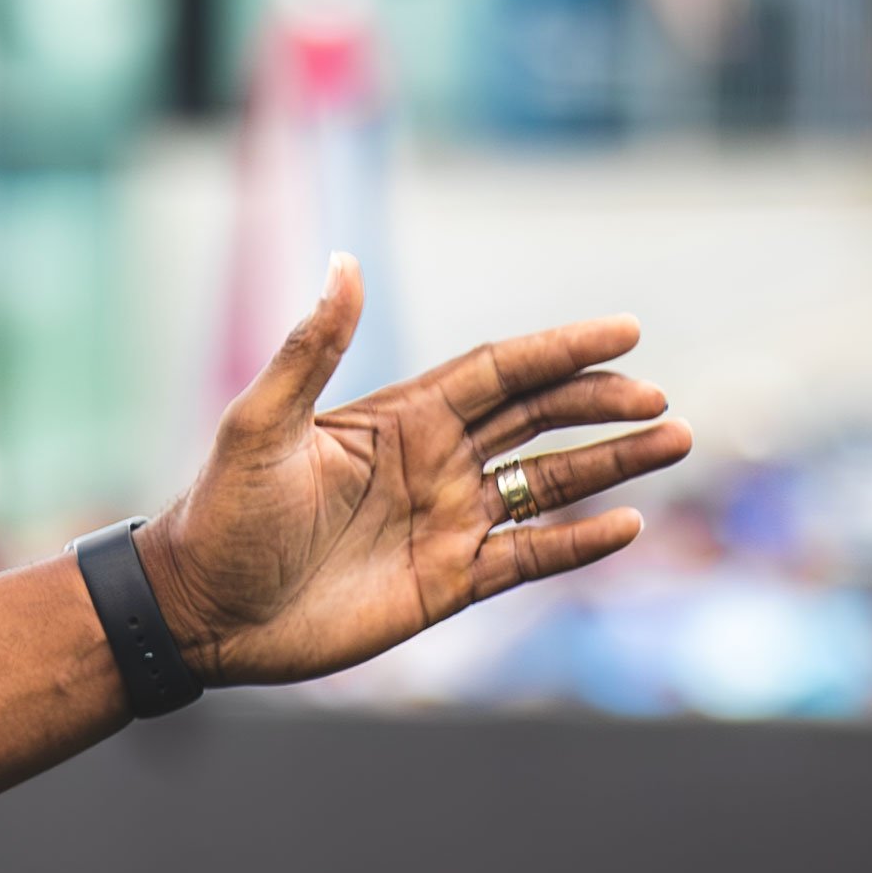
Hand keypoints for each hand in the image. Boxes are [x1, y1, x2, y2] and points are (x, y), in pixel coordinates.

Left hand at [134, 261, 689, 687]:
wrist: (197, 611)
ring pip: (548, 483)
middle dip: (601, 404)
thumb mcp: (260, 425)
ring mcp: (446, 522)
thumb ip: (311, 349)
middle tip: (658, 398)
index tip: (626, 330)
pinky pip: (530, 556)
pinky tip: (627, 524)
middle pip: (538, 418)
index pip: (500, 371)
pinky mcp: (448, 582)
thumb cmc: (220, 515)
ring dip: (611, 464)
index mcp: (399, 418)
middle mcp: (434, 463)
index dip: (562, 349)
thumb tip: (345, 261)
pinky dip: (579, 543)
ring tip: (675, 442)